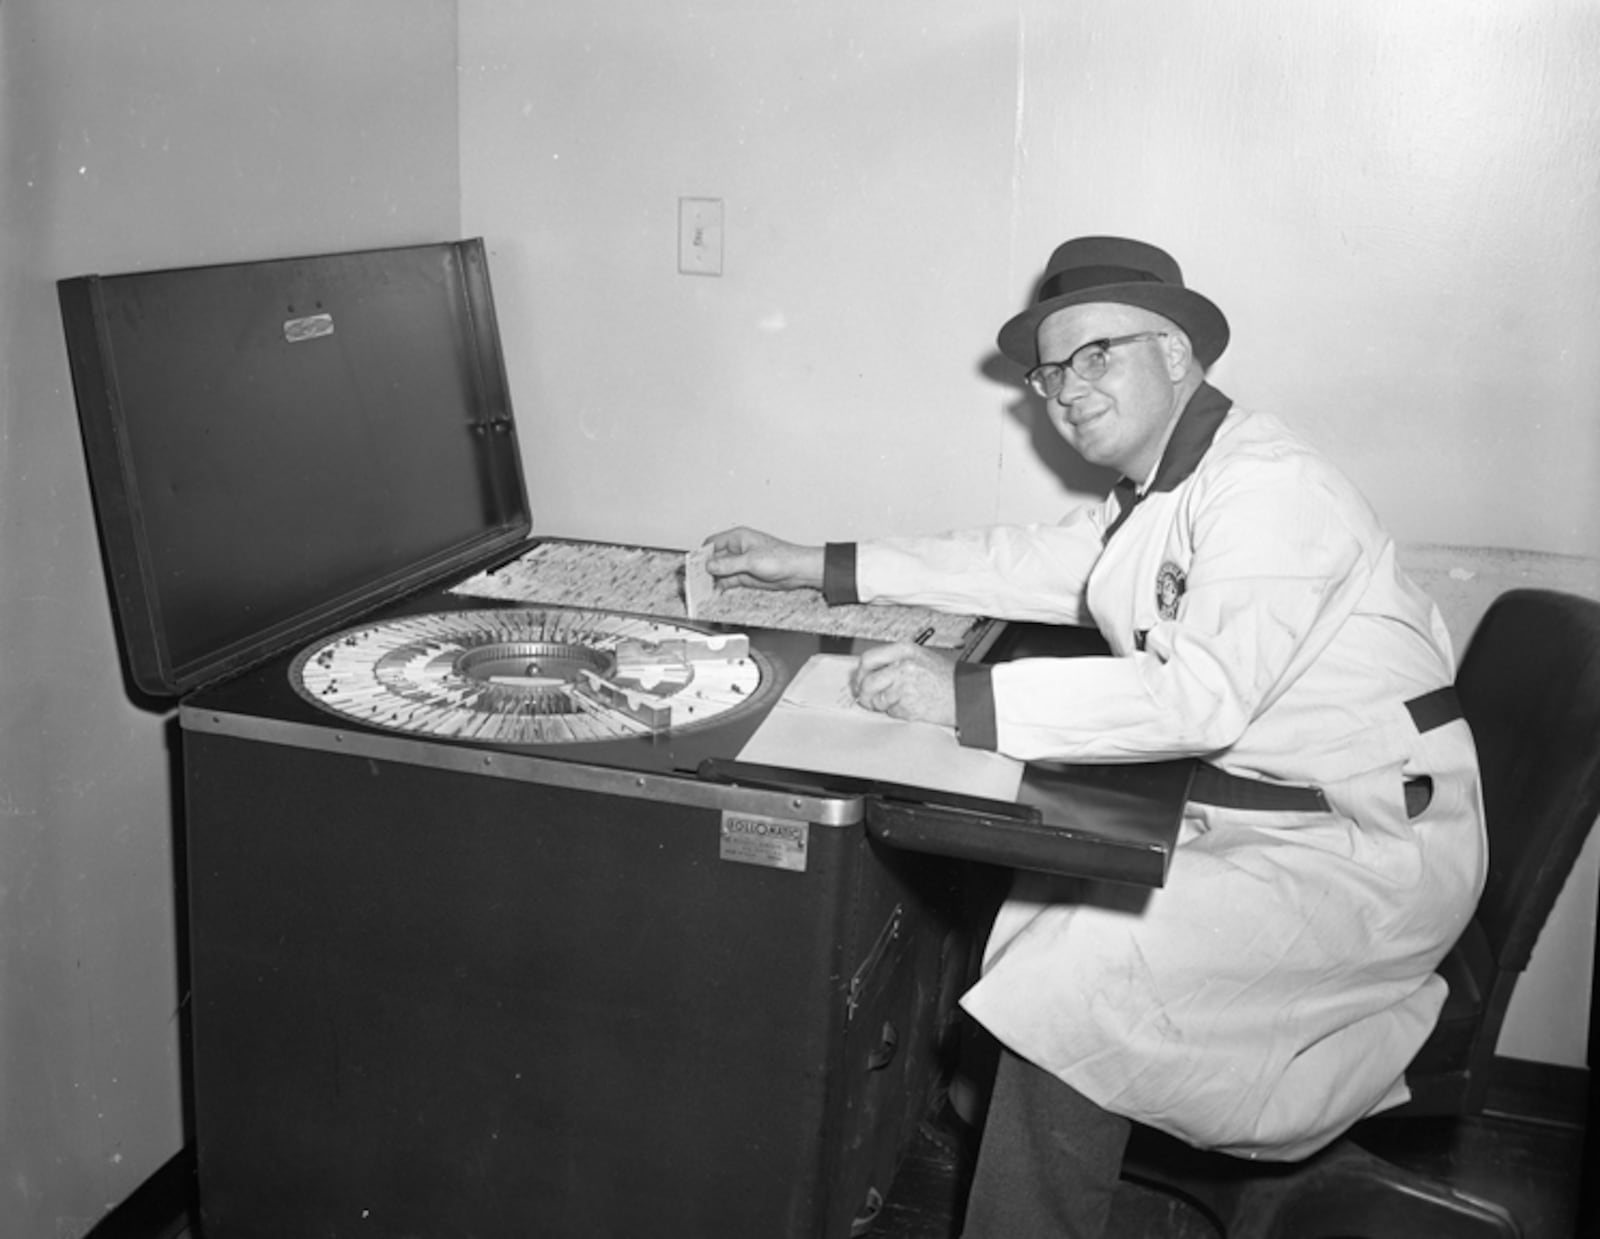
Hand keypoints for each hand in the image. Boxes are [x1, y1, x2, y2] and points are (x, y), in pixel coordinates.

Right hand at [702, 526, 824, 591]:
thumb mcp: (752, 561)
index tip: (691, 566)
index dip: (701, 554)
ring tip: (699, 590)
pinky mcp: (744, 576)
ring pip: (719, 571)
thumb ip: (729, 564)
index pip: (712, 544)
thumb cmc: (782, 557)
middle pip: (713, 558)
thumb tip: (711, 566)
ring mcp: (740, 563)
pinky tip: (713, 593)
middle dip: (703, 569)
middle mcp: (737, 549)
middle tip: (692, 581)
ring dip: (710, 580)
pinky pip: (727, 581)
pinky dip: (719, 586)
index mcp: (738, 538)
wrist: (798, 570)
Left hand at [851, 643, 956, 726]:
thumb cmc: (946, 678)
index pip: (868, 659)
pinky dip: (896, 712)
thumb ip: (894, 662)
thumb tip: (869, 672)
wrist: (966, 695)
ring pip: (877, 700)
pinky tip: (909, 706)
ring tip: (895, 702)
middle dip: (864, 694)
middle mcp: (902, 667)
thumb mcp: (919, 657)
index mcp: (904, 650)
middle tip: (867, 698)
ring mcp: (904, 687)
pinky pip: (891, 712)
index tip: (859, 680)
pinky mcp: (908, 706)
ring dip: (881, 705)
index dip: (860, 673)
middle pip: (867, 682)